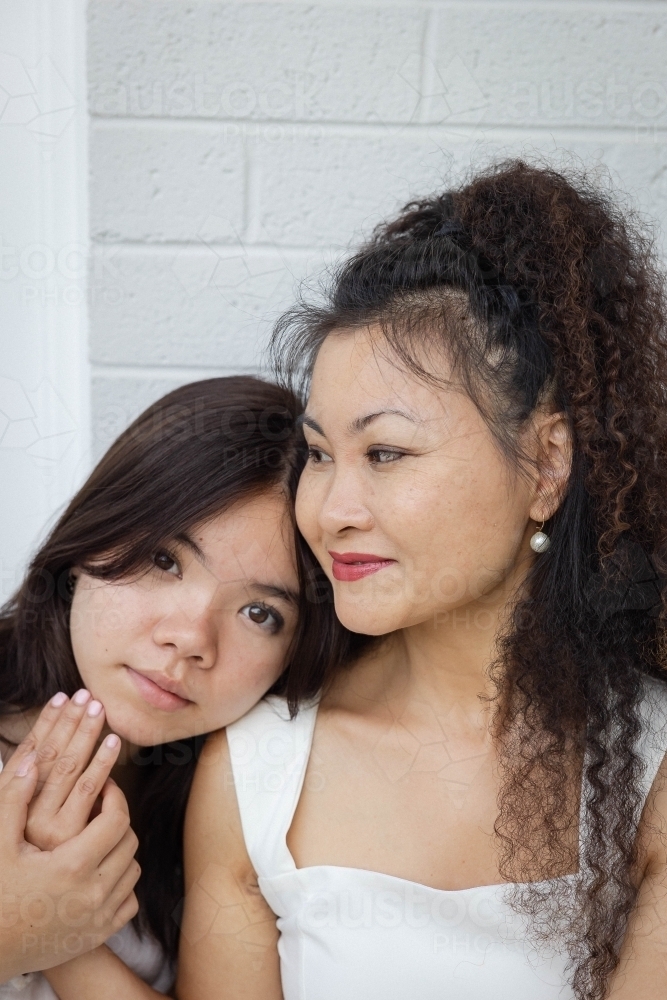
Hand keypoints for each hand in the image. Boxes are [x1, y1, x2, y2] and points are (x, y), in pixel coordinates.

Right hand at [0, 708, 139, 979]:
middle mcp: (92, 892)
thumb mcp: (0, 845)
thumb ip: (14, 800)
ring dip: (121, 847)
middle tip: (104, 806)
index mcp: (72, 865)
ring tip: (101, 835)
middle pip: (128, 841)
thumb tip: (28, 761)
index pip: (116, 819)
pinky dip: (121, 882)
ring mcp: (98, 916)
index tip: (106, 784)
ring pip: (132, 868)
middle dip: (119, 818)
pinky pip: (129, 900)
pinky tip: (102, 871)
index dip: (115, 795)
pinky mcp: (99, 934)